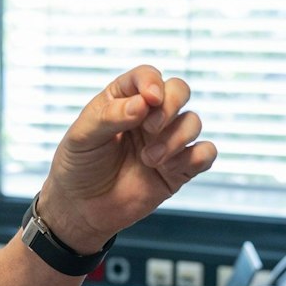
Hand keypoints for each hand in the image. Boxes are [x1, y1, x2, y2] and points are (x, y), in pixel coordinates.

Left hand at [38, 64, 218, 250]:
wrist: (82, 209)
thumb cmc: (79, 166)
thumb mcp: (82, 136)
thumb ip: (110, 116)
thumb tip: (143, 104)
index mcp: (124, 99)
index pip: (147, 77)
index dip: (152, 82)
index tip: (149, 100)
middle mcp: (149, 116)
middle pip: (179, 90)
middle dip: (170, 105)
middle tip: (150, 128)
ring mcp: (166, 141)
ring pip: (193, 121)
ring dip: (176, 138)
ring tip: (148, 159)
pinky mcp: (179, 169)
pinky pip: (206, 153)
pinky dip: (195, 157)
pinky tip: (168, 170)